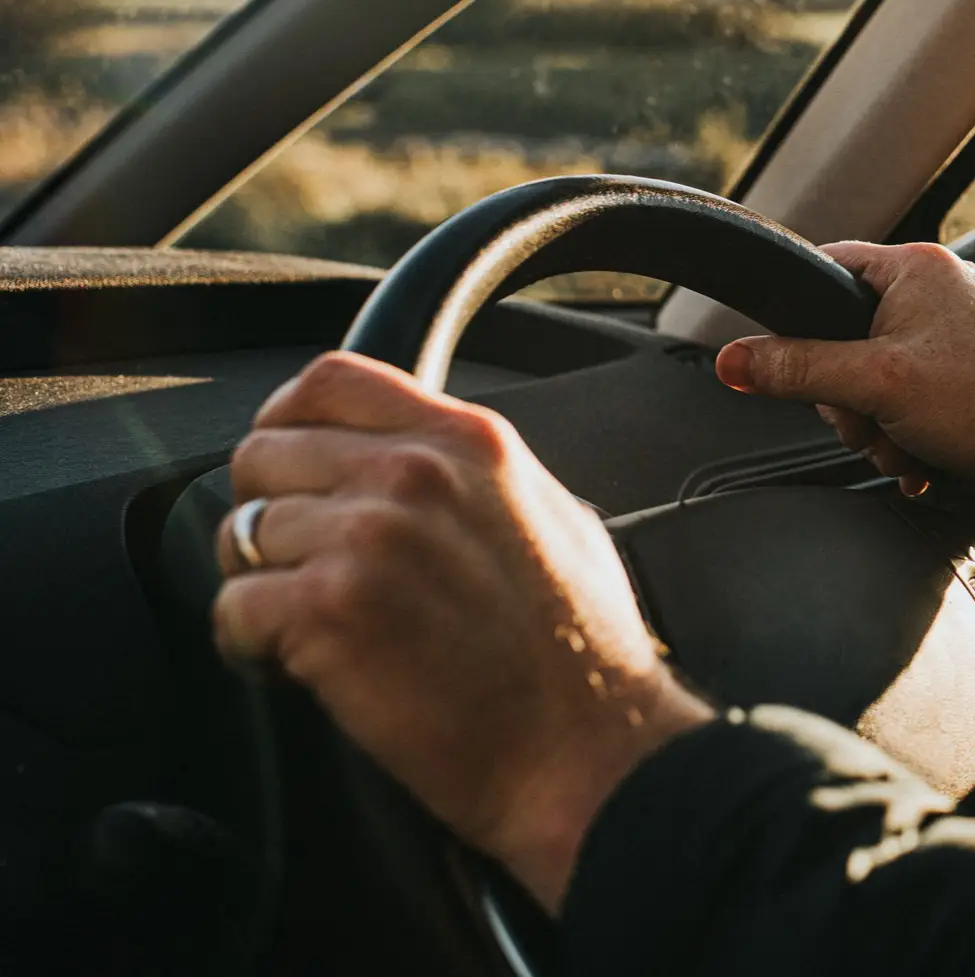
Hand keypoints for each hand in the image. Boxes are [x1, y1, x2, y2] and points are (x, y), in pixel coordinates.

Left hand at [213, 352, 712, 911]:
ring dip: (261, 586)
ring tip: (313, 629)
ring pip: (240, 534)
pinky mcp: (329, 611)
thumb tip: (422, 466)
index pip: (332, 379)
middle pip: (265, 454)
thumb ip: (479, 477)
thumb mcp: (557, 519)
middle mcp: (414, 474)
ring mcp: (368, 537)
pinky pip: (232, 608)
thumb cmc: (583, 657)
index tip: (290, 467)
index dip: (288, 421)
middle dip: (270, 515)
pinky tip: (299, 667)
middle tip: (305, 570)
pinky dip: (251, 646)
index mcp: (471, 442)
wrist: (587, 750)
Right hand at [713, 242, 974, 539]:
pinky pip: (914, 399)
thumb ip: (798, 370)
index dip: (801, 320)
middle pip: (846, 340)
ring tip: (909, 446)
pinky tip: (925, 458)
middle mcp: (939, 290)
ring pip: (878, 379)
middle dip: (851, 401)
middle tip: (873, 423)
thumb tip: (735, 360)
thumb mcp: (875, 386)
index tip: (795, 361)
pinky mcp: (972, 372)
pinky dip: (911, 435)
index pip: (826, 269)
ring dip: (882, 427)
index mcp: (915, 267)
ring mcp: (958, 332)